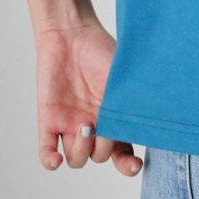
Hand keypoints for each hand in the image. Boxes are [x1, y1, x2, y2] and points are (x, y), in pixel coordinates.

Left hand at [35, 21, 139, 175]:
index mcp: (115, 119)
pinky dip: (51, 161)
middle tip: (101, 125)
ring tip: (84, 126)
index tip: (133, 165)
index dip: (128, 165)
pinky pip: (47, 151)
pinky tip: (55, 160)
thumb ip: (134, 103)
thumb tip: (151, 123)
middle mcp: (94, 127)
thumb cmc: (103, 51)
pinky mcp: (49, 120)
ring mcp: (70, 125)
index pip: (123, 153)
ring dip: (81, 150)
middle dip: (103, 147)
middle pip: (100, 156)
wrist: (72, 33)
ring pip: (76, 159)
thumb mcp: (123, 79)